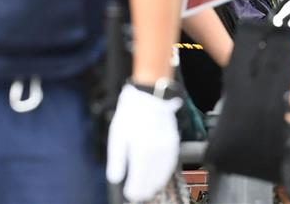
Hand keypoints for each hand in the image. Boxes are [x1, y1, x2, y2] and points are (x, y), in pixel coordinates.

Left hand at [106, 84, 181, 201]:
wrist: (150, 95)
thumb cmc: (131, 114)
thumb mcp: (117, 136)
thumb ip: (117, 160)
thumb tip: (115, 178)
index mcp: (142, 152)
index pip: (139, 179)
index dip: (134, 189)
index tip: (130, 194)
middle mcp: (157, 152)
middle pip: (153, 178)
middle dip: (145, 189)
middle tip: (139, 195)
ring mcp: (168, 147)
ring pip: (164, 172)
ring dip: (157, 183)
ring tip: (150, 189)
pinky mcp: (174, 141)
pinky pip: (171, 162)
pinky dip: (166, 172)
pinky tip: (161, 175)